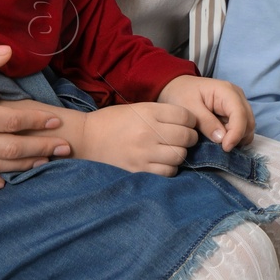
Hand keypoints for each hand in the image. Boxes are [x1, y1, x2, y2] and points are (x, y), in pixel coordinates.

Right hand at [75, 102, 198, 174]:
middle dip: (190, 138)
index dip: (191, 120)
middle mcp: (149, 132)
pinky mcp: (139, 169)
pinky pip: (167, 172)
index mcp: (149, 112)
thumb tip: (187, 122)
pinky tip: (163, 162)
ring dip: (180, 153)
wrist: (87, 138)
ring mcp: (144, 153)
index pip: (185, 116)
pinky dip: (170, 168)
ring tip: (173, 150)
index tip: (188, 124)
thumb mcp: (138, 108)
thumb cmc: (113, 120)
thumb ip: (161, 114)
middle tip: (184, 138)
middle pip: (186, 137)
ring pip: (179, 156)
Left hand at [157, 75, 255, 150]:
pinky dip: (235, 136)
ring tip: (218, 141)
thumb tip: (222, 139)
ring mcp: (239, 103)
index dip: (236, 133)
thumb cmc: (182, 94)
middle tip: (219, 146)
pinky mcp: (236, 112)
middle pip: (248, 122)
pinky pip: (243, 128)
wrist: (179, 87)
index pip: (240, 114)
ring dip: (237, 138)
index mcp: (226, 91)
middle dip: (237, 137)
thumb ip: (206, 122)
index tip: (225, 148)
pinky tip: (221, 138)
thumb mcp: (189, 108)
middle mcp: (238, 96)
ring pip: (248, 127)